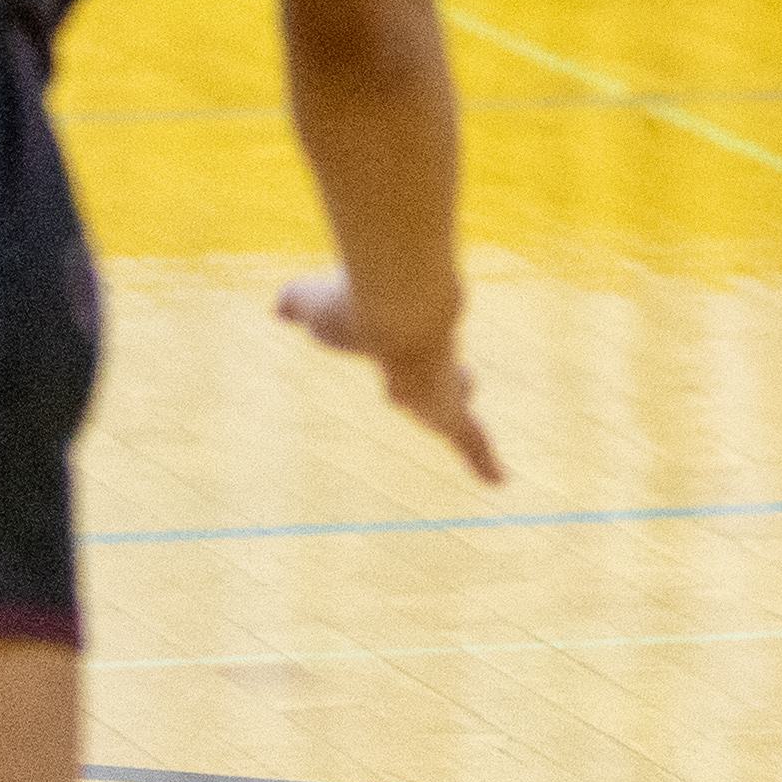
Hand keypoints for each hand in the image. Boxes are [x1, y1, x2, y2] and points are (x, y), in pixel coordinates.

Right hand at [281, 270, 501, 482]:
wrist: (394, 311)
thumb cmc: (351, 305)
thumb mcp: (310, 301)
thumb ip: (297, 303)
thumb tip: (280, 308)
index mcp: (396, 336)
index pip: (407, 347)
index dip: (407, 352)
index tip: (403, 354)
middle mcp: (428, 358)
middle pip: (445, 374)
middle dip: (452, 380)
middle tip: (466, 383)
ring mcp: (443, 385)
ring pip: (456, 403)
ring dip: (465, 416)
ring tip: (483, 439)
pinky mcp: (450, 411)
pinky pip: (471, 439)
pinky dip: (483, 460)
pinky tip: (500, 480)